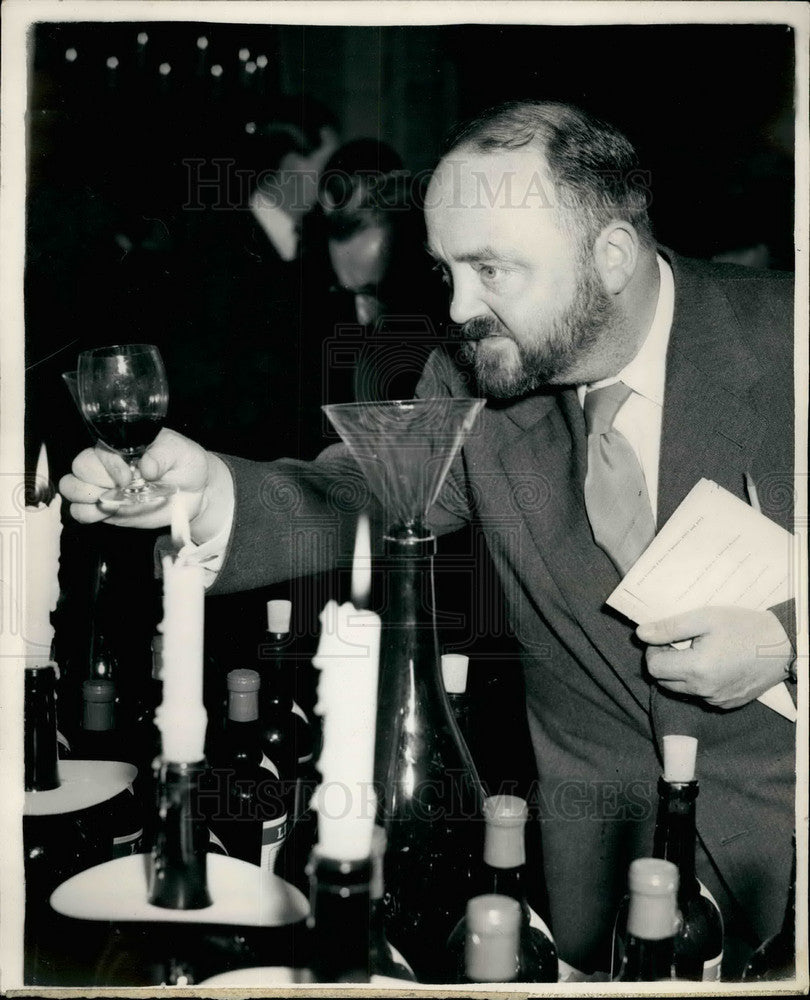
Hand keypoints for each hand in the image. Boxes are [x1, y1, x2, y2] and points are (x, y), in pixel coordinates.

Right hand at [59, 428, 232, 541]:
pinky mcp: (105, 509)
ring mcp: (104, 487)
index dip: (111, 466)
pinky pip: (80, 512)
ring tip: (111, 502)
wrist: (195, 491)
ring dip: (86, 498)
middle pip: (79, 467)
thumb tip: (146, 467)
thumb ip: (163, 454)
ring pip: (71, 488)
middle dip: (96, 481)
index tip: (131, 476)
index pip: (99, 451)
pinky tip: (109, 513)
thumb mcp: (181, 452)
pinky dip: (89, 514)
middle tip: (123, 490)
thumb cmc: (185, 464)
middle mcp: (107, 464)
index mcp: (122, 445)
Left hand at [637, 606, 793, 709]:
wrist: (783, 645)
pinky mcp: (727, 704)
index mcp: (696, 670)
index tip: (665, 638)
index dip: (654, 650)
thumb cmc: (744, 627)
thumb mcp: (704, 618)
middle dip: (664, 662)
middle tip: (680, 643)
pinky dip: (697, 682)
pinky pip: (700, 696)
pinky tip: (712, 664)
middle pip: (664, 681)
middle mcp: (704, 691)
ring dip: (679, 673)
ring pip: (680, 691)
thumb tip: (641, 634)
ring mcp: (717, 701)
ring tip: (697, 652)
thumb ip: (670, 627)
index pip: (654, 667)